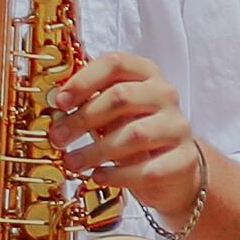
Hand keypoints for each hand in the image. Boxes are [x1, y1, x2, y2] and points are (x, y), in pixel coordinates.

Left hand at [50, 51, 209, 220]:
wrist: (175, 168)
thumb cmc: (136, 133)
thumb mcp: (114, 112)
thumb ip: (90, 103)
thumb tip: (55, 109)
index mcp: (146, 74)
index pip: (116, 63)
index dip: (84, 80)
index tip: (60, 101)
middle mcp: (165, 95)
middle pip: (122, 97)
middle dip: (82, 119)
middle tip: (58, 138)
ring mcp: (177, 127)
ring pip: (134, 134)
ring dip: (95, 150)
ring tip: (72, 162)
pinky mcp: (183, 159)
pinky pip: (147, 168)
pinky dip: (117, 175)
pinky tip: (98, 176)